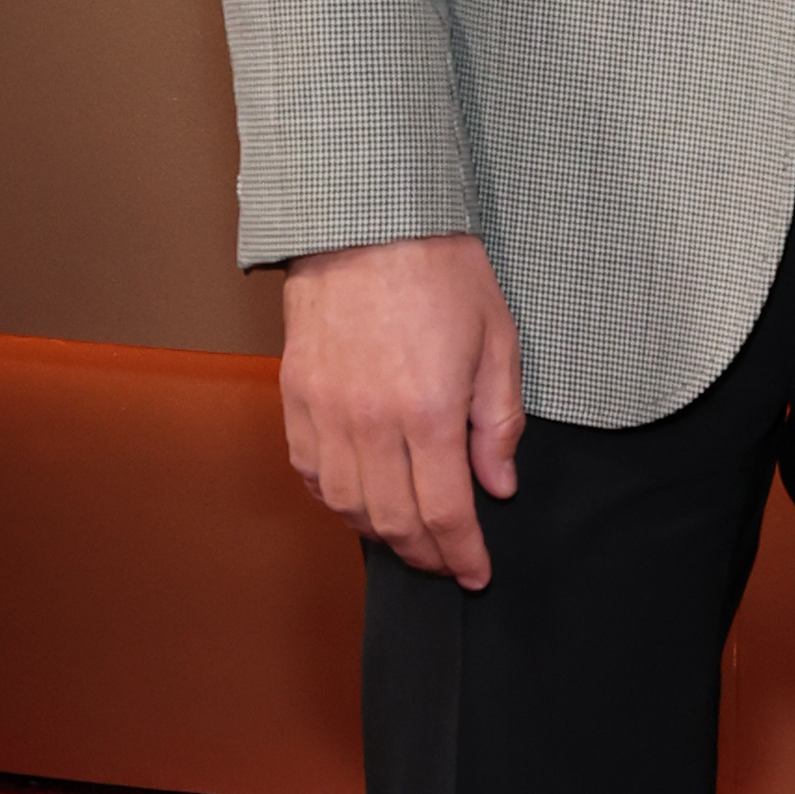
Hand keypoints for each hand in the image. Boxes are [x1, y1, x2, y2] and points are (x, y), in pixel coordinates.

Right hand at [280, 234, 524, 587]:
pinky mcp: (296, 397)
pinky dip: (335, 498)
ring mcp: (326, 412)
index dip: (463, 555)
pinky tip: (360, 498)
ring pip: (347, 505)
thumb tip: (499, 485)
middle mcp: (371, 422)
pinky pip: (309, 472)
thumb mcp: (498, 340)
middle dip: (425, 555)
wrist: (366, 219)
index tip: (477, 574)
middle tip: (447, 563)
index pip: (446, 513)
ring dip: (380, 532)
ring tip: (408, 536)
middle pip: (394, 522)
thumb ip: (498, 421)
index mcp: (428, 411)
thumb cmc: (440, 269)